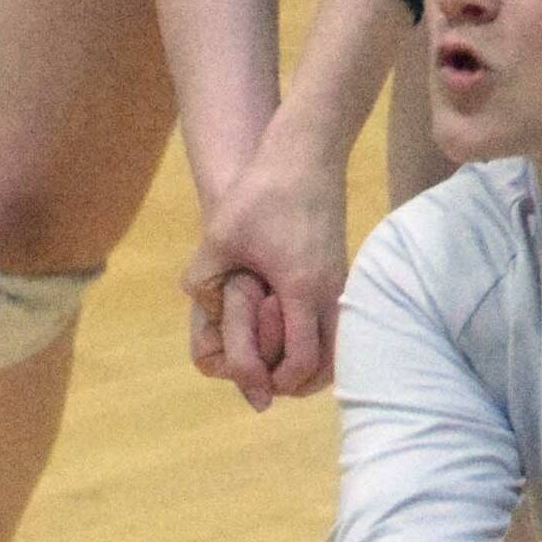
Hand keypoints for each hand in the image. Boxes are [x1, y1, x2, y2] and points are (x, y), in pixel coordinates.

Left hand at [181, 132, 347, 410]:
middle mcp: (329, 292)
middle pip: (327, 366)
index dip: (277, 381)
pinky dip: (321, 345)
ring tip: (279, 369)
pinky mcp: (343, 275)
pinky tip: (293, 340)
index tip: (255, 386)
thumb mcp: (220, 234)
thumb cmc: (262, 192)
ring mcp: (341, 284)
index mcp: (300, 288)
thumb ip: (204, 277)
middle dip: (298, 384)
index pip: (300, 360)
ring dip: (312, 367)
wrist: (307, 155)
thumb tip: (198, 307)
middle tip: (268, 386)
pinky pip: (338, 327)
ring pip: (338, 349)